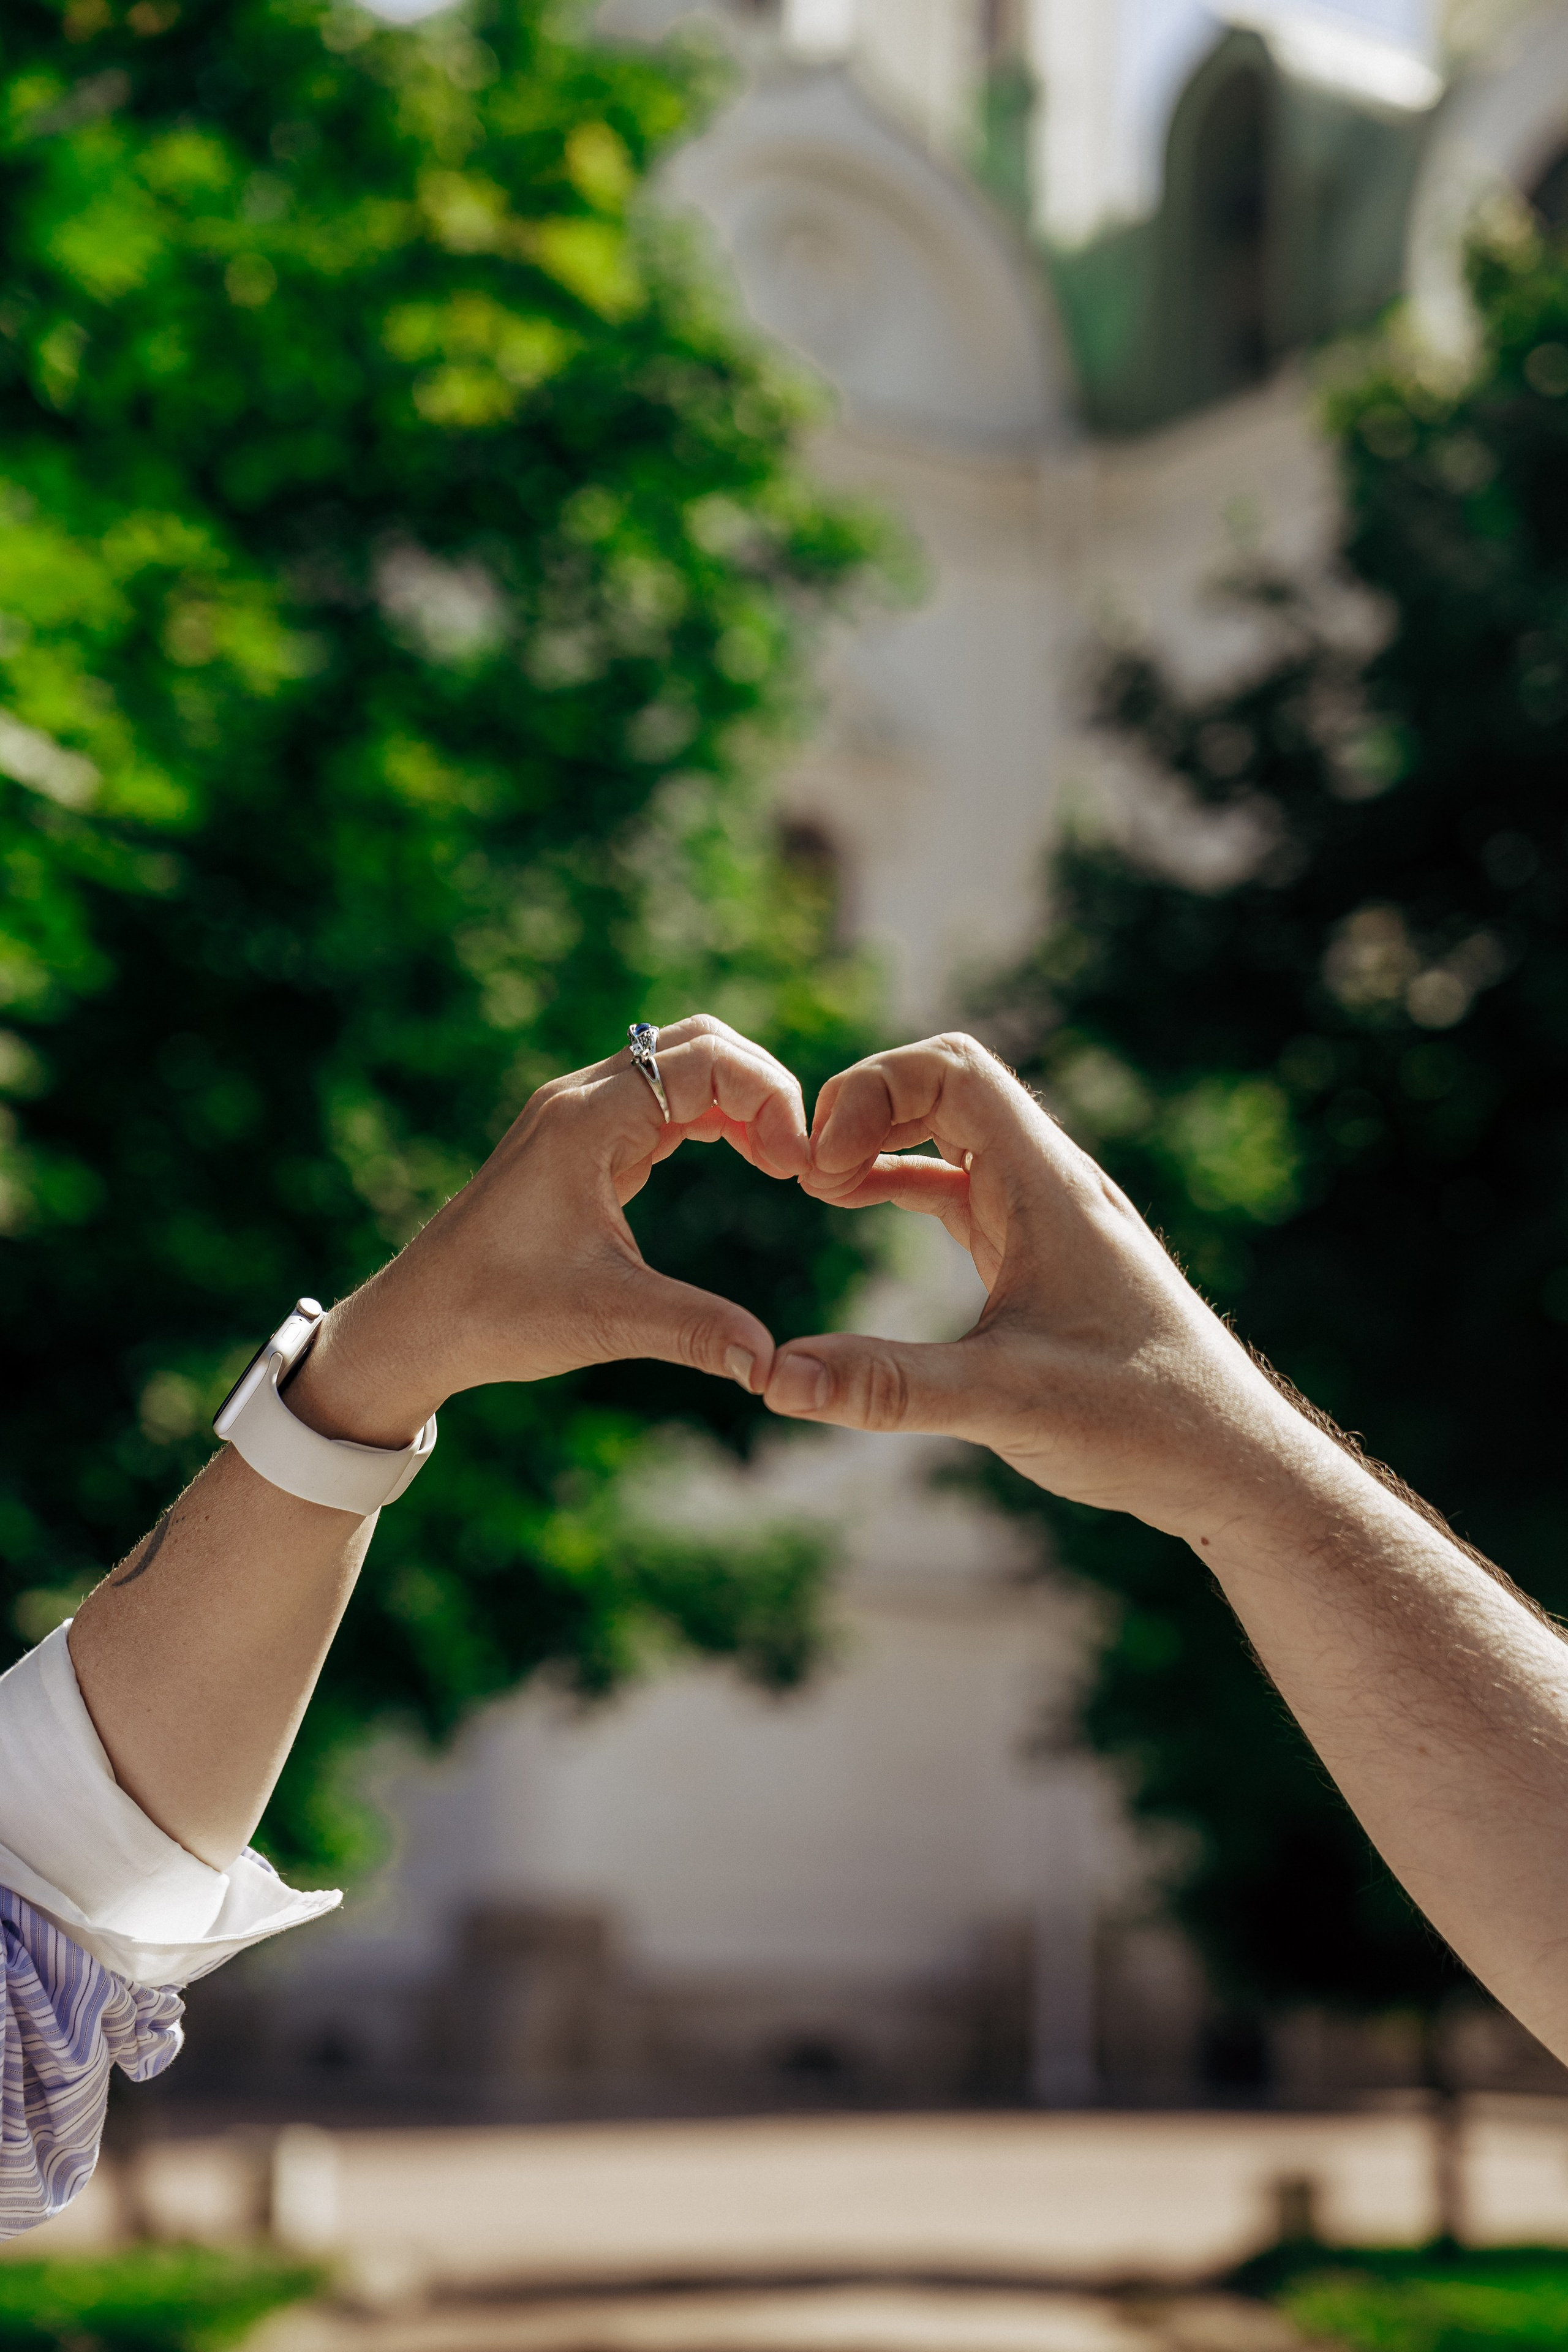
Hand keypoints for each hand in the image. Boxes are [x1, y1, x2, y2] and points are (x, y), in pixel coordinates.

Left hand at [289, 1015, 807, 1447]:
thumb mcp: (608, 1321)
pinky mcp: (579, 1142)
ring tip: (777, 1161)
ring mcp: (576, 1116)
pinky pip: (658, 1100)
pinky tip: (741, 1159)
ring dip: (737, 1099)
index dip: (768, 1098)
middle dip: (761, 1087)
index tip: (795, 1168)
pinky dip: (708, 1117)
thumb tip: (773, 1367)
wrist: (417, 1322)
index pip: (703, 1060)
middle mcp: (579, 1100)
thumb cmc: (497, 1314)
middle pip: (696, 1043)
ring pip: (678, 1065)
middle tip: (794, 1160)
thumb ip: (696, 1332)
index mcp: (585, 1122)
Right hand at [760, 1033, 1297, 1540]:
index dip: (872, 1092)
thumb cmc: (1145, 1422)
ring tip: (819, 1187)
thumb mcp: (1006, 1404)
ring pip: (952, 1134)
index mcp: (1051, 1187)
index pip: (954, 1069)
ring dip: (882, 1142)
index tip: (820, 1168)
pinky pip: (959, 1185)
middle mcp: (1052, 1184)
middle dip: (866, 1107)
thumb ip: (890, 1387)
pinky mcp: (1039, 1255)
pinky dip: (902, 1182)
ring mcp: (1046, 1217)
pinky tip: (857, 1209)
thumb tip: (775, 1377)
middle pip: (946, 1084)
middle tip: (807, 1173)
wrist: (1231, 1461)